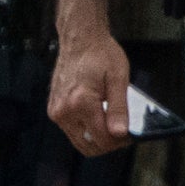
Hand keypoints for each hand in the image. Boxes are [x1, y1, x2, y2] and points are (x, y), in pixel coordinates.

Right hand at [48, 29, 133, 155]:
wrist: (80, 39)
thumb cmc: (100, 54)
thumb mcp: (118, 79)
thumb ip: (119, 109)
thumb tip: (120, 134)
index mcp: (81, 103)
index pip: (102, 139)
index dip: (120, 142)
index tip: (130, 135)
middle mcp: (64, 110)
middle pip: (88, 146)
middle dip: (108, 144)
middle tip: (122, 133)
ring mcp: (56, 111)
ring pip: (79, 141)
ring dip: (96, 138)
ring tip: (111, 124)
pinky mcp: (54, 110)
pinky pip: (71, 131)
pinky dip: (86, 130)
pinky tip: (98, 117)